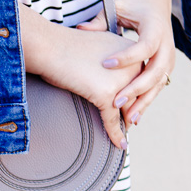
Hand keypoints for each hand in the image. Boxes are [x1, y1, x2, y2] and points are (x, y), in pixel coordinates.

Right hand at [18, 3, 141, 149]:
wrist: (50, 46)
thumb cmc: (66, 47)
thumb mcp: (99, 49)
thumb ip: (113, 61)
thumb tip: (114, 78)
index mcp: (132, 51)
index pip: (141, 79)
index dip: (136, 96)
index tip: (133, 108)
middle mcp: (133, 64)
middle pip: (137, 96)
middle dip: (132, 112)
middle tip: (130, 124)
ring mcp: (122, 81)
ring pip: (127, 110)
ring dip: (126, 124)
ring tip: (125, 136)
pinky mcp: (108, 95)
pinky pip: (113, 120)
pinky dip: (116, 134)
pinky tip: (120, 144)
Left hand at [76, 0, 174, 126]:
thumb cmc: (133, 3)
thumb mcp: (118, 6)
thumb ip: (100, 20)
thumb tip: (80, 28)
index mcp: (156, 27)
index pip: (144, 46)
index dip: (126, 57)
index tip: (106, 64)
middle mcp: (167, 44)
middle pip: (156, 71)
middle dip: (136, 89)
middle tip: (115, 102)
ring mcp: (169, 57)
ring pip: (159, 83)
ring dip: (144, 102)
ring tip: (129, 119)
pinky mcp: (166, 66)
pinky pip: (157, 87)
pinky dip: (146, 101)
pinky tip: (133, 116)